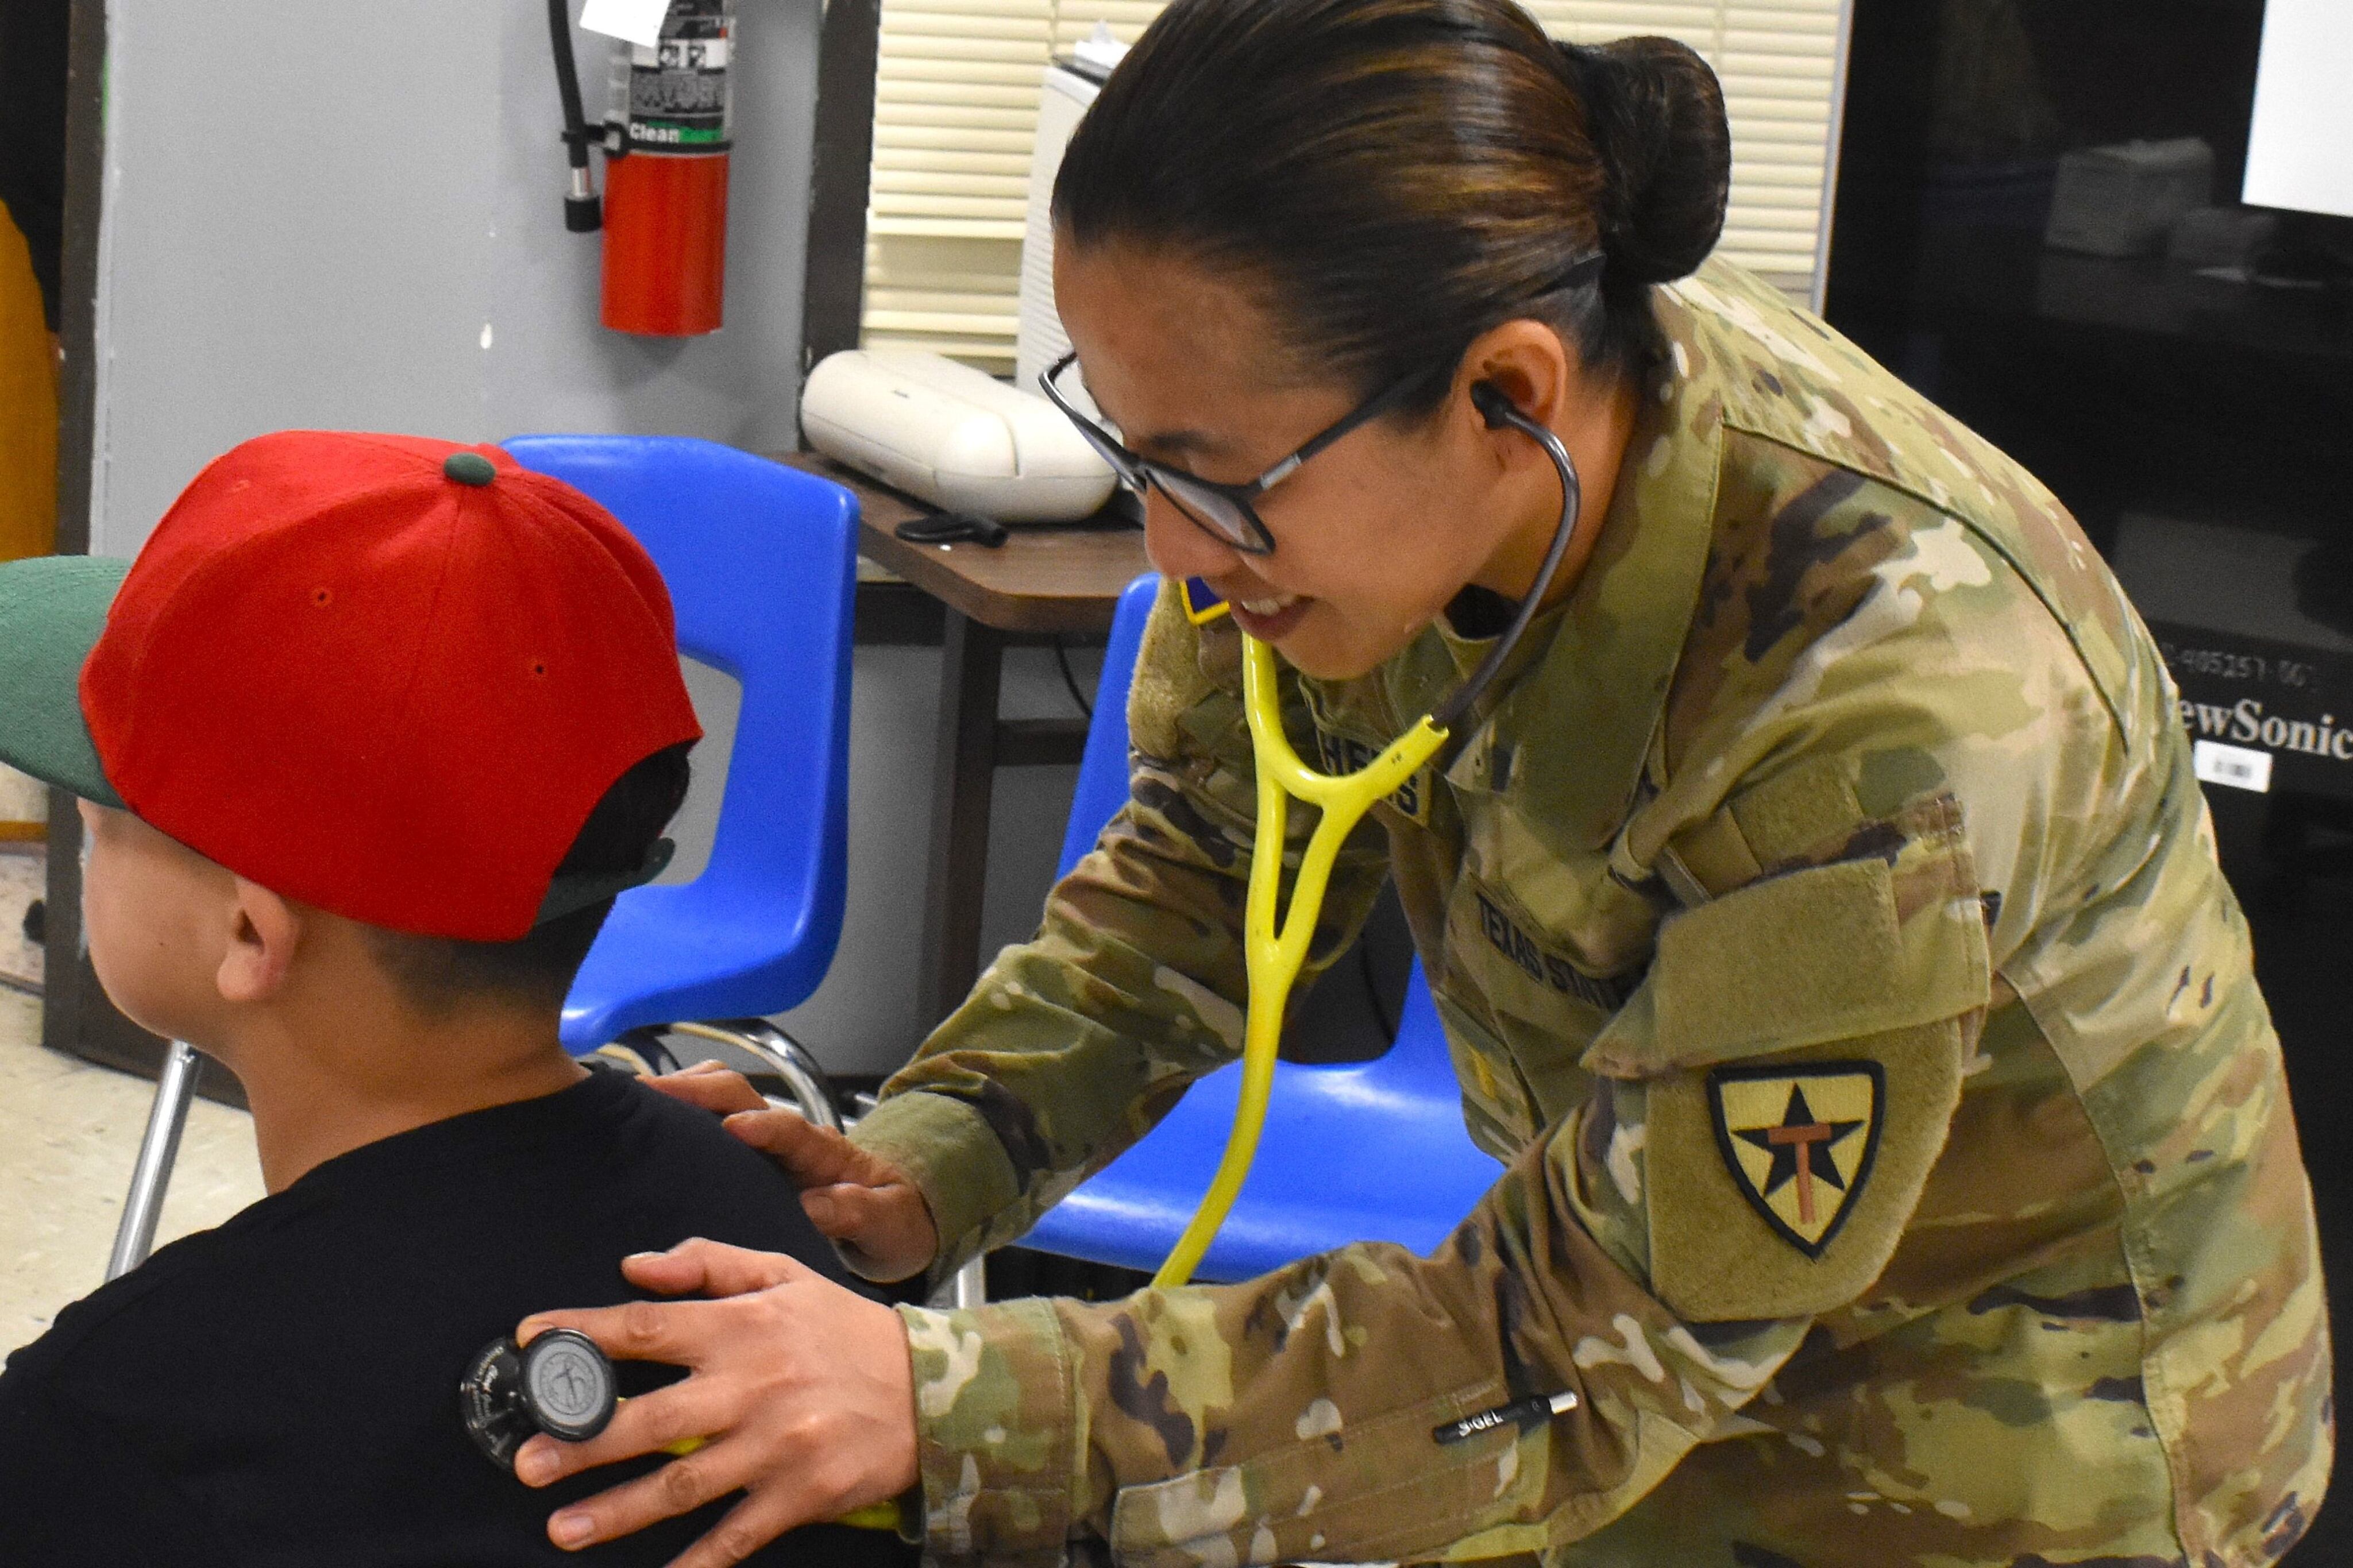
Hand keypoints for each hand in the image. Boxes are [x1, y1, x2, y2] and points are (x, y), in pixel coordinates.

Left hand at [514, 1239, 919, 1564]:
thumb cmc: (844, 1331)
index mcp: (744, 1327)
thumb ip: (708, 1264)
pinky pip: (735, 1536)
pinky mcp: (799, 1495)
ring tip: (561, 1529)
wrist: (931, 1387)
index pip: (648, 1327)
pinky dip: (695, 1562)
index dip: (585, 1334)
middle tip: (527, 1463)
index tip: (532, 1342)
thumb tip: (635, 1267)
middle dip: (582, 1443)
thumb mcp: (784, 1275)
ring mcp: (775, 1447)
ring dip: (617, 1510)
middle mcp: (752, 1388)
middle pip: (651, 1418)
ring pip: (681, 1485)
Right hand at [647, 1063, 938, 1282]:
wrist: (894, 1219)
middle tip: (649, 1094)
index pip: (792, 1128)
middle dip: (698, 1088)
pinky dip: (676, 1116)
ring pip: (719, 1099)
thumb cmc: (892, 1217)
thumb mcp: (889, 1222)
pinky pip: (708, 1123)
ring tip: (630, 1103)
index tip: (734, 1129)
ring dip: (680, 1094)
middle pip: (741, 1095)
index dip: (764, 1125)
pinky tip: (639, 1129)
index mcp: (823, 1153)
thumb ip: (859, 1212)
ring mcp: (764, 1144)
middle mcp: (788, 1138)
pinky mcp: (746, 1157)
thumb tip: (818, 1205)